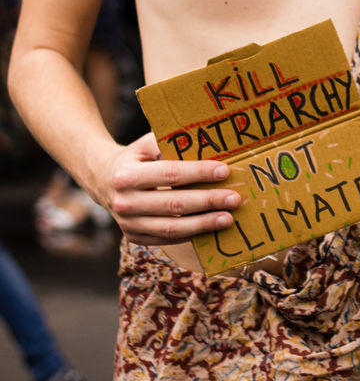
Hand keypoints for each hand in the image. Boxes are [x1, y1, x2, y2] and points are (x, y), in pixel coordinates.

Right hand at [99, 131, 241, 245]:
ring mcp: (128, 225)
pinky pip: (167, 239)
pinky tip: (211, 228)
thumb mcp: (144, 144)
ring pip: (172, 228)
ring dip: (204, 224)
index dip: (199, 173)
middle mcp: (125, 203)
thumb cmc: (134, 158)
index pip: (170, 174)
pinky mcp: (135, 238)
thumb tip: (203, 141)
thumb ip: (167, 141)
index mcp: (127, 176)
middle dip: (208, 201)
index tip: (224, 170)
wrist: (104, 181)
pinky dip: (191, 235)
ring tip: (228, 218)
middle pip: (174, 204)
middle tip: (234, 198)